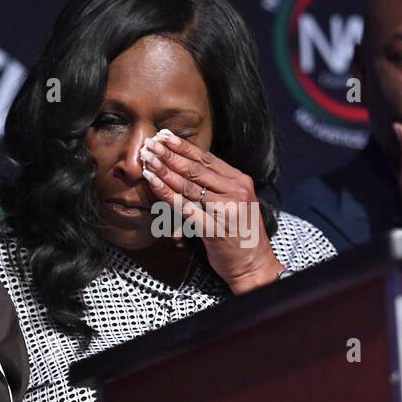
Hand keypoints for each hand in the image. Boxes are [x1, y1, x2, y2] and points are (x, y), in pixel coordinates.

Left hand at [139, 130, 284, 293]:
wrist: (255, 266)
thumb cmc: (241, 234)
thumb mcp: (236, 202)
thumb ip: (218, 185)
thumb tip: (188, 165)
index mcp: (240, 182)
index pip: (207, 159)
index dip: (183, 146)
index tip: (164, 136)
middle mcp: (236, 192)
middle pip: (196, 169)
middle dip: (170, 155)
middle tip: (149, 144)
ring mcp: (226, 211)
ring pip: (189, 185)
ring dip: (164, 170)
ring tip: (146, 159)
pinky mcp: (215, 230)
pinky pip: (185, 208)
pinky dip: (167, 194)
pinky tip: (153, 182)